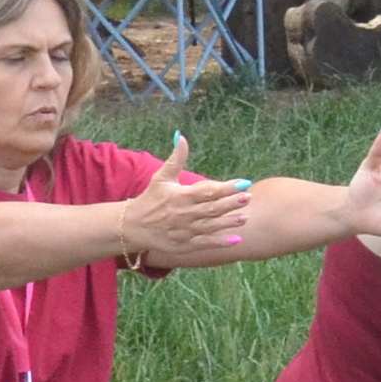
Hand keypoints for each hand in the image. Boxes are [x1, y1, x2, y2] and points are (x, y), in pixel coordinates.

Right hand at [117, 139, 258, 266]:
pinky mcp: (183, 245)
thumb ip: (176, 159)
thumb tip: (181, 136)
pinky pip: (204, 243)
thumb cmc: (151, 199)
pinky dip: (220, 242)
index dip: (225, 187)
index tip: (243, 183)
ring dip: (228, 222)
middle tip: (248, 197)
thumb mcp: (162, 178)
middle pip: (211, 208)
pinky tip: (236, 240)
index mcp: (179, 196)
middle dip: (230, 203)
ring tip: (245, 217)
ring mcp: (184, 231)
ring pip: (210, 226)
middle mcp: (183, 214)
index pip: (206, 191)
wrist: (132, 226)